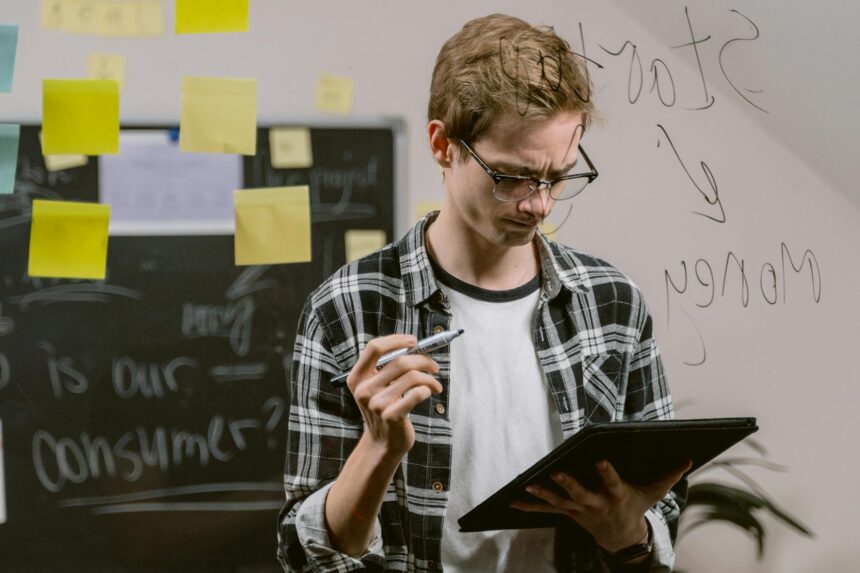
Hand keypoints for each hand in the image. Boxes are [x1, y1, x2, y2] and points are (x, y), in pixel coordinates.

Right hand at [347, 334, 442, 458]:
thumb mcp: (376, 388)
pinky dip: (428, 389)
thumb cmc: (384, 410)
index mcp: (357, 378)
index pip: (374, 348)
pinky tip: (430, 393)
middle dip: (423, 360)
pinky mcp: (392, 416)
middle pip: (400, 361)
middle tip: (434, 367)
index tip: (413, 341)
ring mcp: (377, 404)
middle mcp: (364, 390)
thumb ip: (386, 368)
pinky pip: (417, 393)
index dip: (396, 340)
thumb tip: (414, 345)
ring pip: (412, 377)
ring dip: (430, 378)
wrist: (382, 444)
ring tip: (435, 385)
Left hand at [510, 459, 691, 550]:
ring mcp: (580, 510)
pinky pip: (546, 511)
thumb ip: (669, 474)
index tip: (600, 458)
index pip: (611, 480)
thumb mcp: (654, 492)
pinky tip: (511, 503)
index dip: (606, 470)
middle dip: (568, 484)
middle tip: (555, 473)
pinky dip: (529, 507)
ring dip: (542, 495)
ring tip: (526, 486)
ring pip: (559, 502)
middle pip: (580, 493)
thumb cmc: (636, 507)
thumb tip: (688, 457)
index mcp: (616, 495)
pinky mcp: (568, 513)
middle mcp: (596, 503)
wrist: (622, 538)